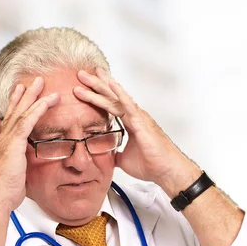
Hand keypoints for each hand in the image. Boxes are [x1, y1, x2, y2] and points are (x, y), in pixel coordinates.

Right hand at [0, 77, 58, 210]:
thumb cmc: (6, 191)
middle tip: (33, 81)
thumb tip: (22, 162)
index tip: (20, 92)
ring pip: (21, 112)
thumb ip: (18, 162)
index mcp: (2, 145)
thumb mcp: (14, 173)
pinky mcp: (14, 144)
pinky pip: (27, 121)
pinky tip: (47, 100)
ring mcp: (7, 140)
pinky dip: (38, 109)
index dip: (15, 105)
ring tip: (41, 82)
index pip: (9, 120)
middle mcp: (2, 139)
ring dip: (32, 96)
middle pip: (14, 111)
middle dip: (24, 94)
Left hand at [72, 69, 198, 189]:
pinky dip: (119, 93)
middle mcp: (134, 116)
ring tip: (87, 75)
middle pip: (111, 97)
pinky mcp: (142, 122)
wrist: (165, 172)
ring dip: (101, 86)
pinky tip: (111, 83)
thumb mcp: (124, 159)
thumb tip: (104, 155)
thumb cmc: (150, 165)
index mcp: (130, 122)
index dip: (97, 95)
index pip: (110, 105)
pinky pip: (128, 105)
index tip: (84, 86)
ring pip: (116, 98)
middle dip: (95, 85)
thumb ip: (114, 153)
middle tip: (80, 74)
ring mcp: (138, 117)